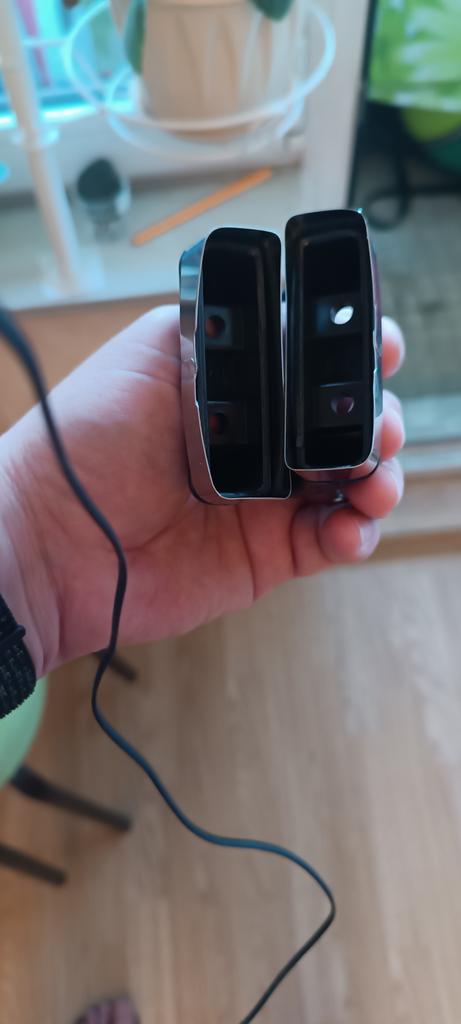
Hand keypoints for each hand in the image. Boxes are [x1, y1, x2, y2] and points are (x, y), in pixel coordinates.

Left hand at [0, 307, 404, 673]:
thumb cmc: (86, 439)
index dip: (354, 360)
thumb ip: (220, 333)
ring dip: (379, 478)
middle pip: (346, 426)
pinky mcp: (267, 554)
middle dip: (377, 420)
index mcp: (239, 390)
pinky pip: (332, 542)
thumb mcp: (151, 354)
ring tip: (371, 481)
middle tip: (378, 426)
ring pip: (353, 485)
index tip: (378, 351)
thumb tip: (282, 322)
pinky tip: (346, 528)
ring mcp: (267, 500)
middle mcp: (259, 441)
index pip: (314, 369)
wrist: (53, 535)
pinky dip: (356, 534)